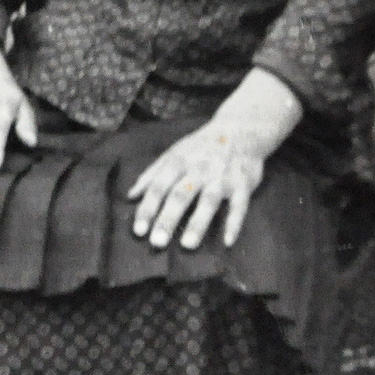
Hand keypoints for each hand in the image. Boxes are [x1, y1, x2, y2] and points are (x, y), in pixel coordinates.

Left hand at [128, 122, 267, 249]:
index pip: (158, 187)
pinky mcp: (243, 185)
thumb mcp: (173, 154)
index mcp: (177, 162)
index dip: (148, 209)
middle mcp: (198, 170)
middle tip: (157, 243)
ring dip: (198, 223)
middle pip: (180, 195)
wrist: (239, 129)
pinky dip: (234, 223)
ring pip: (208, 201)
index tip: (139, 231)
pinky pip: (239, 206)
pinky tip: (227, 242)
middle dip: (168, 219)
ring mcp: (222, 177)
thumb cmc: (200, 147)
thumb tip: (130, 196)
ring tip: (187, 245)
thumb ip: (151, 175)